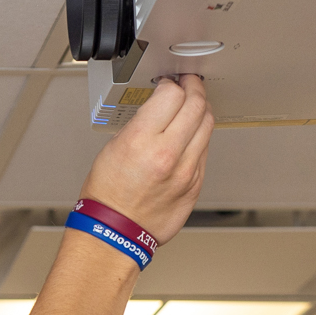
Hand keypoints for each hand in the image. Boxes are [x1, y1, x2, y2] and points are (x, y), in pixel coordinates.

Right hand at [78, 75, 214, 244]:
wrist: (115, 232)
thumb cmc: (108, 195)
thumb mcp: (114, 147)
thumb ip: (142, 123)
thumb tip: (159, 107)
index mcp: (141, 141)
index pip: (171, 94)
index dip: (172, 83)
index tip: (169, 82)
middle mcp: (167, 154)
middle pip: (196, 105)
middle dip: (194, 88)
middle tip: (189, 84)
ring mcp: (186, 171)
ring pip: (207, 126)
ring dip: (201, 110)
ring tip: (193, 106)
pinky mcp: (195, 185)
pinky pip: (205, 151)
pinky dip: (199, 137)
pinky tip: (190, 135)